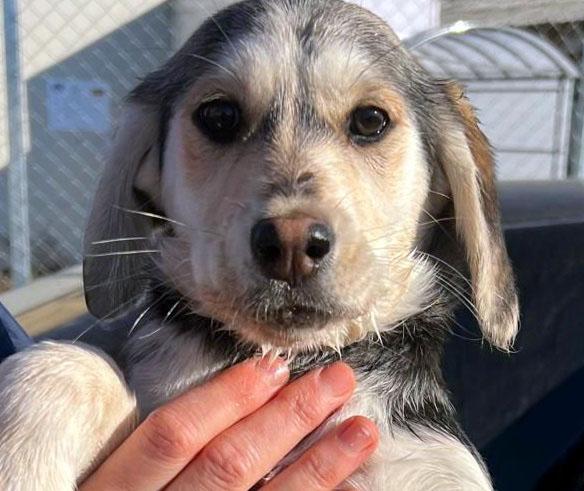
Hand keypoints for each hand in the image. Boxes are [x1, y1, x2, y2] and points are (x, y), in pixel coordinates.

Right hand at [81, 359, 378, 489]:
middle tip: (339, 379)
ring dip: (319, 466)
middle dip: (289, 419)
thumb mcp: (104, 477)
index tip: (276, 364)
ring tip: (361, 429)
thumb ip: (148, 445)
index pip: (173, 433)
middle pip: (228, 464)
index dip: (227, 396)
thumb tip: (234, 389)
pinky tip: (346, 486)